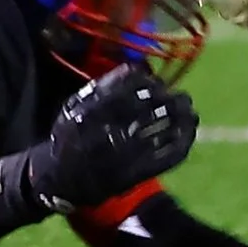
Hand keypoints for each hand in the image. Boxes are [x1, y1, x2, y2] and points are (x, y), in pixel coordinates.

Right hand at [29, 64, 196, 214]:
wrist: (57, 178)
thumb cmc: (69, 135)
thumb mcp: (74, 105)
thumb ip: (101, 87)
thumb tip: (136, 69)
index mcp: (90, 111)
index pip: (129, 90)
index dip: (149, 85)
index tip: (159, 83)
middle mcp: (105, 132)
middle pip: (149, 110)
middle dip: (170, 101)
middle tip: (182, 97)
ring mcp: (120, 156)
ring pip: (160, 133)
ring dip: (180, 120)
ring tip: (189, 111)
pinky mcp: (133, 175)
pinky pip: (164, 158)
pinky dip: (182, 143)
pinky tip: (188, 133)